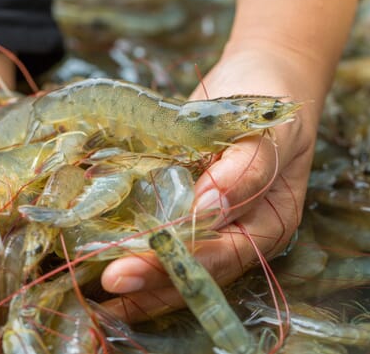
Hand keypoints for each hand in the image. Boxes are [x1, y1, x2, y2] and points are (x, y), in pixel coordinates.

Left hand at [100, 46, 320, 320]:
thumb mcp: (267, 132)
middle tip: (108, 284)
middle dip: (150, 281)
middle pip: (195, 271)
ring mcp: (212, 221)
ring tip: (98, 294)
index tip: (133, 268)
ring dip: (139, 277)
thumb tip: (209, 207)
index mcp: (267, 223)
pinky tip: (103, 257)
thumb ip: (247, 171)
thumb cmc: (270, 100)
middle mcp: (240, 233)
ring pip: (176, 261)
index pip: (220, 256)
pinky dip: (135, 246)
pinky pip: (162, 231)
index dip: (178, 265)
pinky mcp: (186, 202)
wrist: (261, 74)